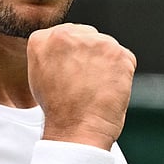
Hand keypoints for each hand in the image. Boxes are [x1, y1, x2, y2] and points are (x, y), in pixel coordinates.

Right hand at [27, 23, 136, 149]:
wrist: (77, 129)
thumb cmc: (58, 110)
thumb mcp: (39, 76)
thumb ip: (51, 53)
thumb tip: (70, 47)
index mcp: (42, 39)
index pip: (66, 35)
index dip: (72, 56)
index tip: (70, 72)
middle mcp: (66, 34)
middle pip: (87, 36)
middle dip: (89, 55)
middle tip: (84, 82)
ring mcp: (94, 42)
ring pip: (106, 46)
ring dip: (105, 63)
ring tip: (95, 87)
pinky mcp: (118, 53)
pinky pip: (124, 59)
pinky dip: (121, 73)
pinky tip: (109, 89)